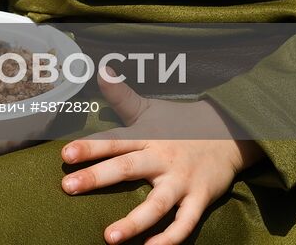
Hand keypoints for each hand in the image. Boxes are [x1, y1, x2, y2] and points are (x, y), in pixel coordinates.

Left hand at [59, 71, 263, 244]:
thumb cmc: (180, 124)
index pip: (113, 141)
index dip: (89, 147)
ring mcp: (181, 181)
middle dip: (97, 178)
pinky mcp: (200, 198)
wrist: (230, 133)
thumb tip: (100, 68)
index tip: (65, 155)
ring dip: (133, 221)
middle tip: (68, 187)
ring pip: (156, 204)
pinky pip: (185, 223)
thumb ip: (122, 96)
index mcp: (146, 137)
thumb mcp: (149, 109)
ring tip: (109, 237)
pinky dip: (170, 238)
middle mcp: (161, 158)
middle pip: (126, 168)